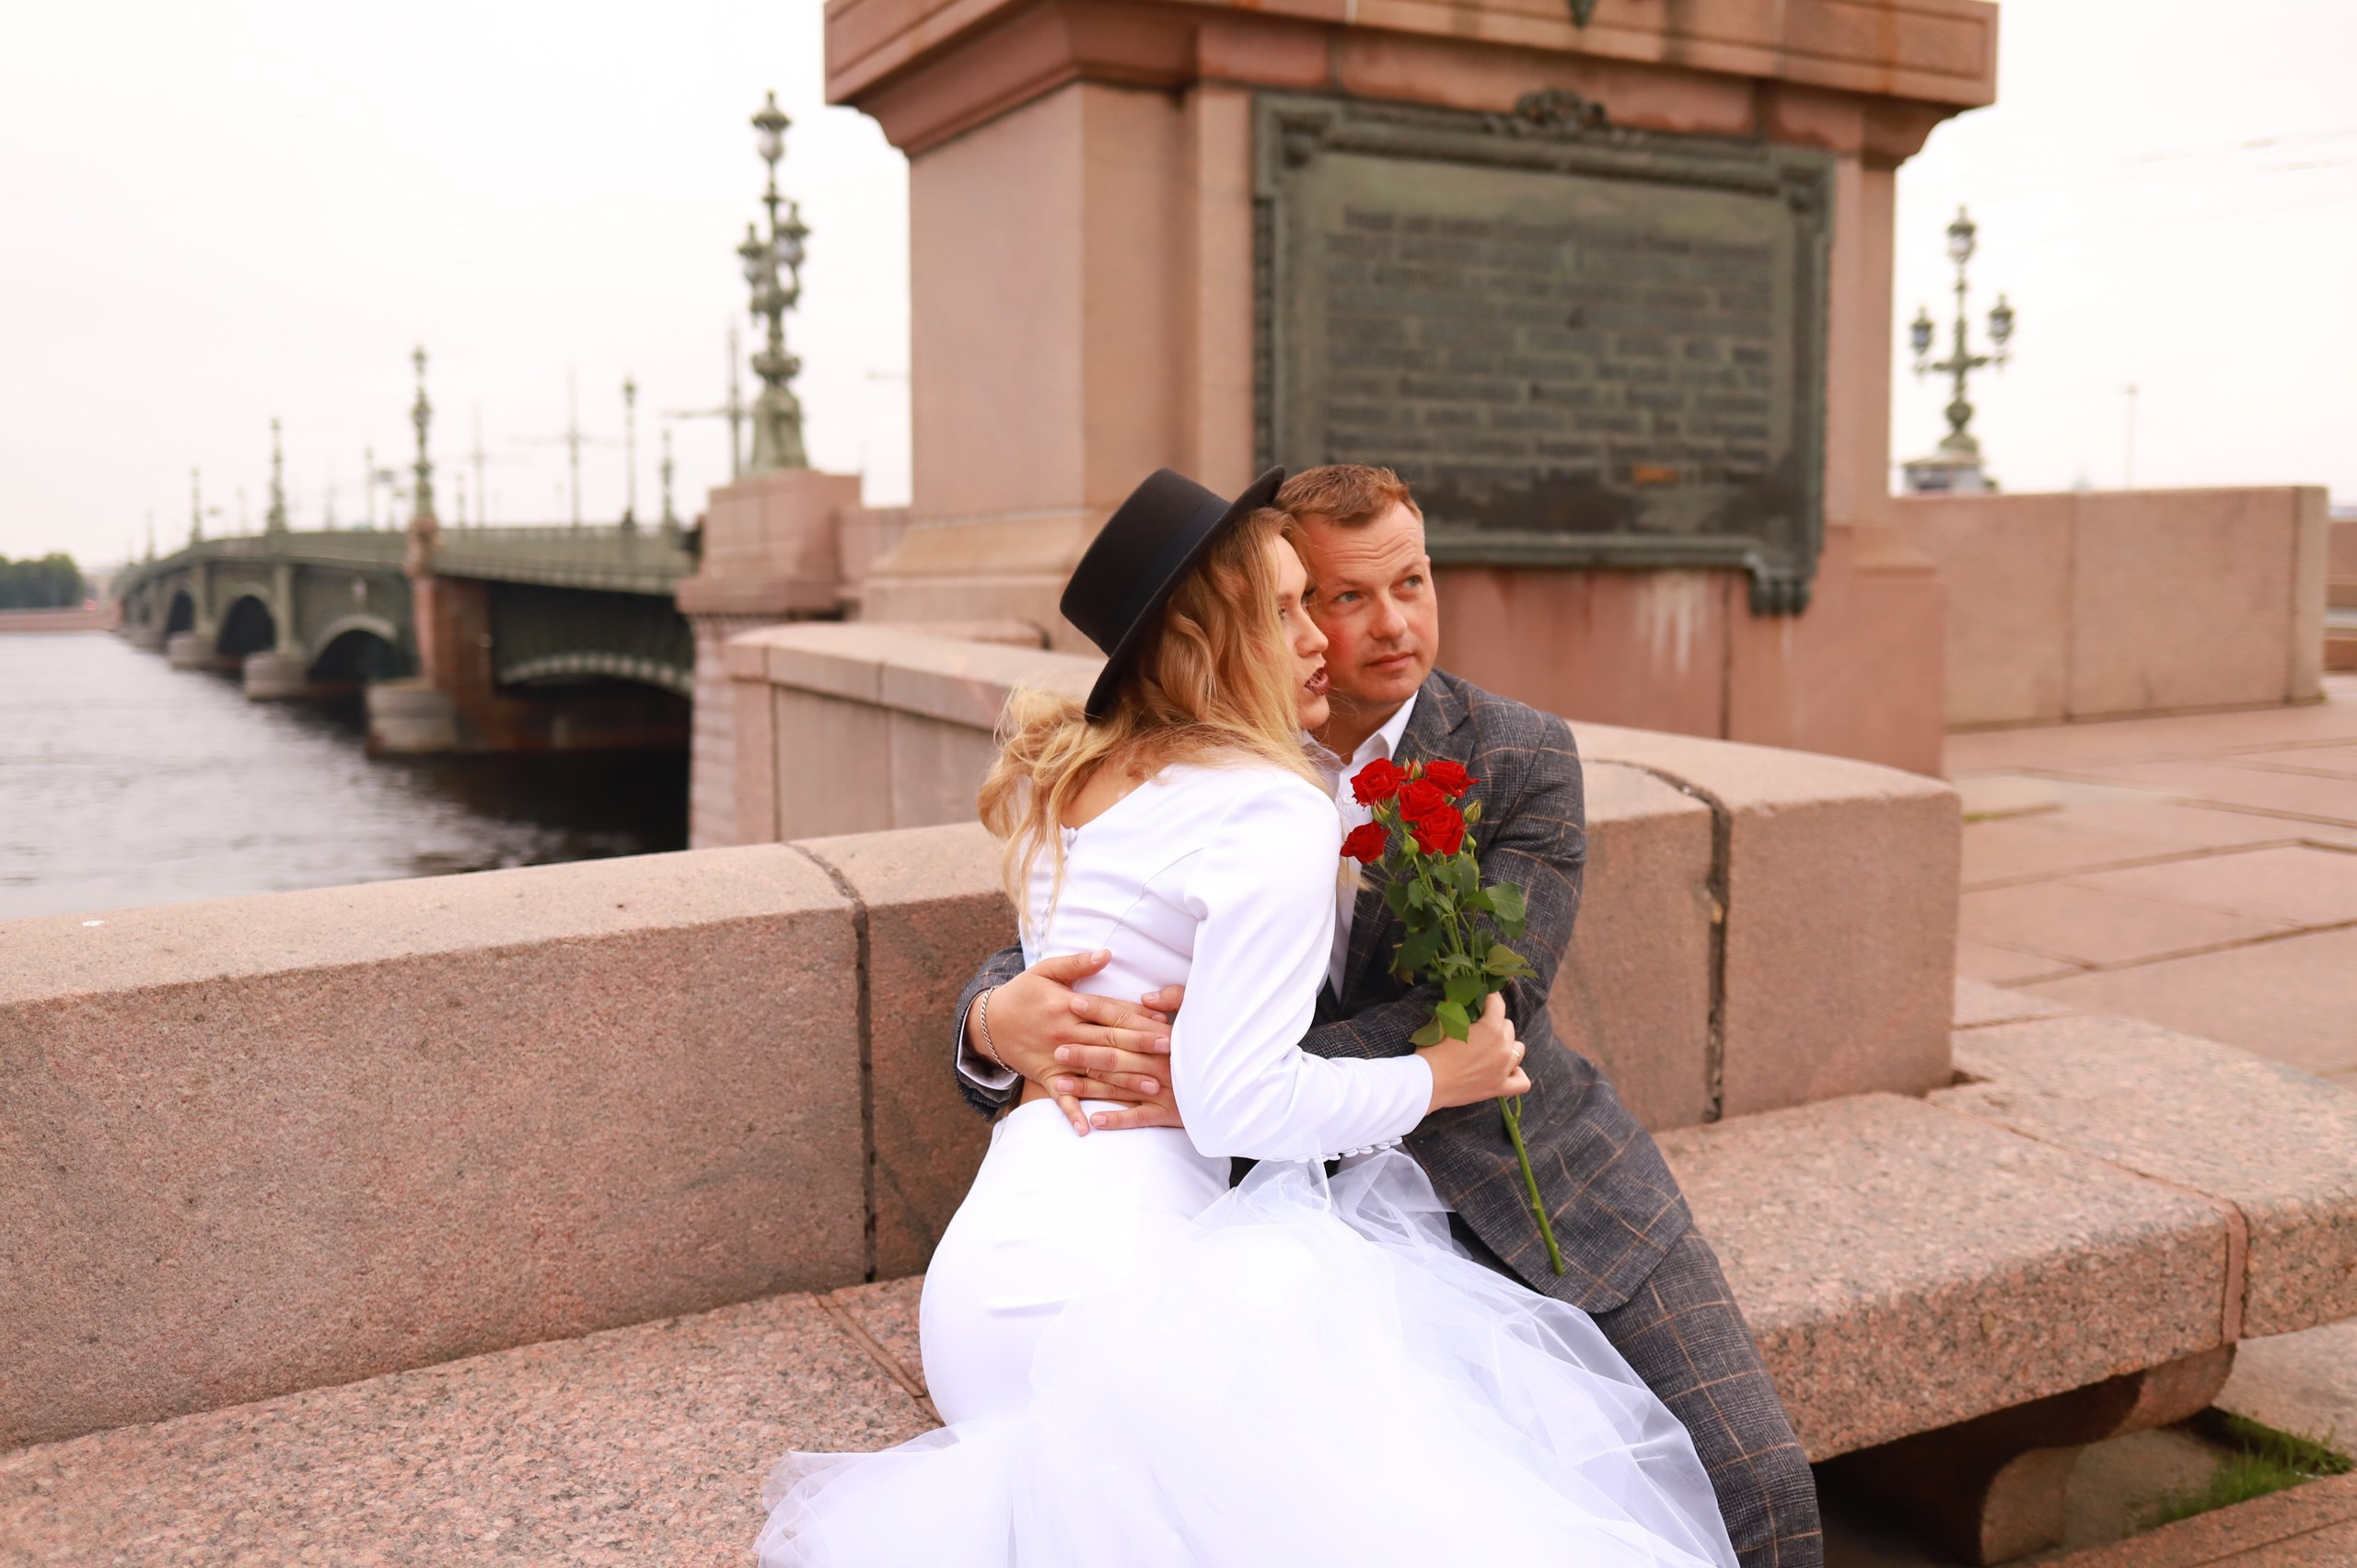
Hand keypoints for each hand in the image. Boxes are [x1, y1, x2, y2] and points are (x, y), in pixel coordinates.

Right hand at [968, 950, 1172, 1134]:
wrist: (987, 1023)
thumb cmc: (1022, 993)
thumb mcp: (1046, 971)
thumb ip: (1078, 964)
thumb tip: (1108, 953)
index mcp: (1068, 1006)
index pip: (1110, 1012)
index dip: (1138, 1017)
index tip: (1164, 1023)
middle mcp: (1065, 1034)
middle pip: (1109, 1041)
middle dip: (1141, 1046)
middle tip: (1170, 1052)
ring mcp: (1056, 1058)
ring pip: (1095, 1070)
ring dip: (1124, 1080)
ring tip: (1152, 1086)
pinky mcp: (1045, 1076)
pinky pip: (1060, 1097)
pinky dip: (1072, 1112)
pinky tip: (1088, 1128)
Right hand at [1416, 992, 1530, 1112]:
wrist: (1428, 1083)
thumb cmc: (1434, 1052)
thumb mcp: (1445, 1025)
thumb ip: (1459, 1012)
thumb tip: (1462, 1002)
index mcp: (1491, 1028)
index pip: (1498, 1003)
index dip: (1489, 998)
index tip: (1482, 998)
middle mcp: (1503, 1047)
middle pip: (1508, 1026)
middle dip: (1495, 1023)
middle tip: (1479, 1028)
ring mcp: (1504, 1069)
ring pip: (1518, 1049)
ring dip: (1507, 1045)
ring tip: (1493, 1048)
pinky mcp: (1499, 1087)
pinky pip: (1522, 1082)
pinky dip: (1518, 1074)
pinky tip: (1509, 1070)